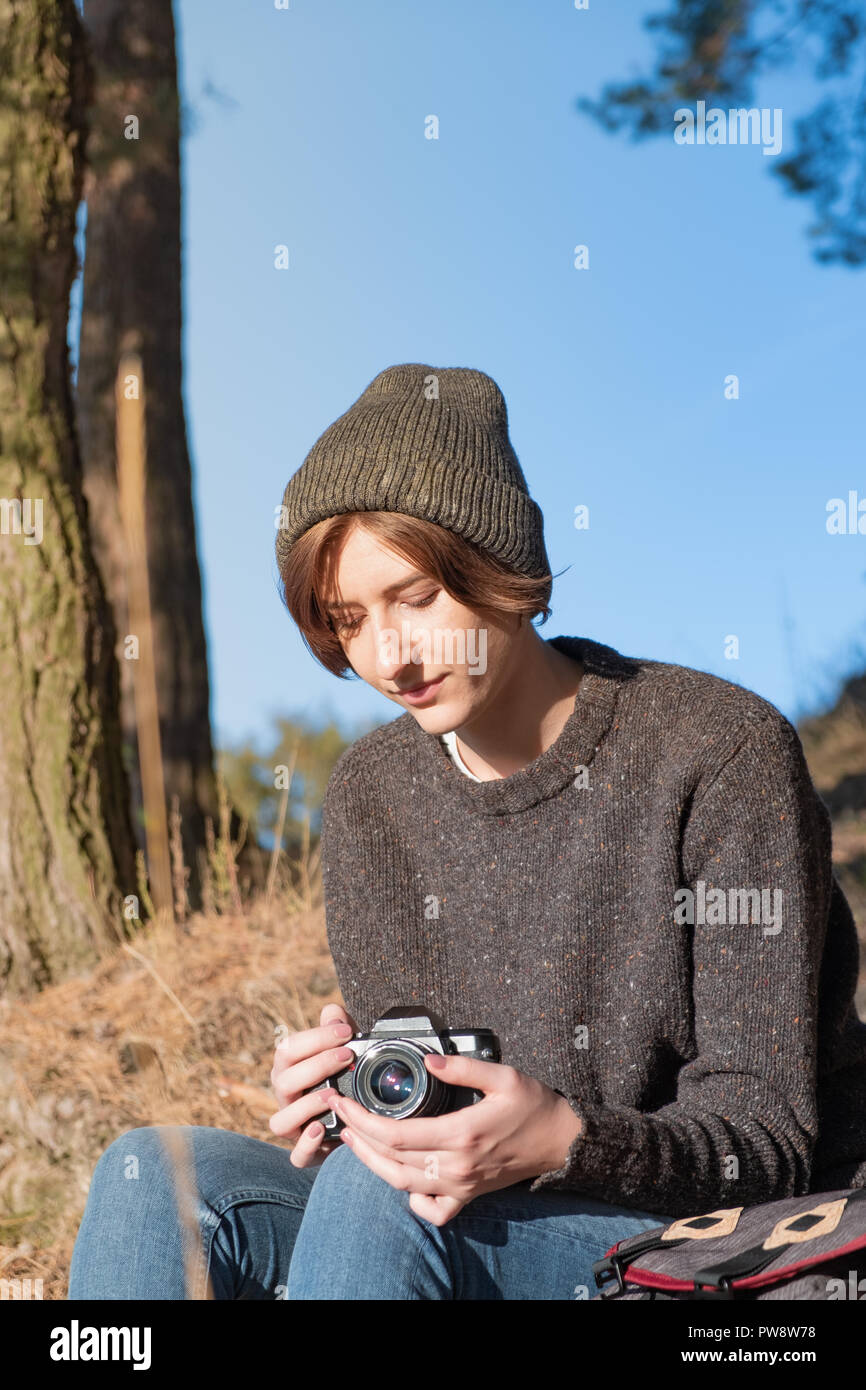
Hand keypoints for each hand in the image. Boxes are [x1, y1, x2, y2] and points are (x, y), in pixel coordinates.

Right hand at [269, 1003, 360, 1167]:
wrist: (350, 1115)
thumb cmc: (340, 1075)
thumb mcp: (341, 1048)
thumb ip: (336, 1026)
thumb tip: (332, 1013)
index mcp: (288, 1069)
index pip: (287, 1048)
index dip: (315, 1038)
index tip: (346, 1032)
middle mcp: (285, 1097)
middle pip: (283, 1080)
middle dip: (317, 1065)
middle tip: (346, 1056)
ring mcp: (292, 1126)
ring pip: (280, 1121)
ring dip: (307, 1105)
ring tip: (333, 1094)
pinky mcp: (305, 1151)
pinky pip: (296, 1156)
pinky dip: (307, 1145)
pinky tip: (323, 1129)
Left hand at [326, 1053, 583, 1226]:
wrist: (562, 1141)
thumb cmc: (534, 1105)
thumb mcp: (503, 1075)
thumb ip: (462, 1067)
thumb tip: (429, 1059)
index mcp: (461, 1134)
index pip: (395, 1135)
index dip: (362, 1120)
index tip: (343, 1102)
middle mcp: (457, 1166)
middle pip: (391, 1160)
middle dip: (358, 1136)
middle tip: (339, 1113)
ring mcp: (461, 1186)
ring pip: (402, 1184)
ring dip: (371, 1163)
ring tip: (352, 1139)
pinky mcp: (468, 1196)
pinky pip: (431, 1208)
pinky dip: (409, 1197)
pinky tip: (398, 1175)